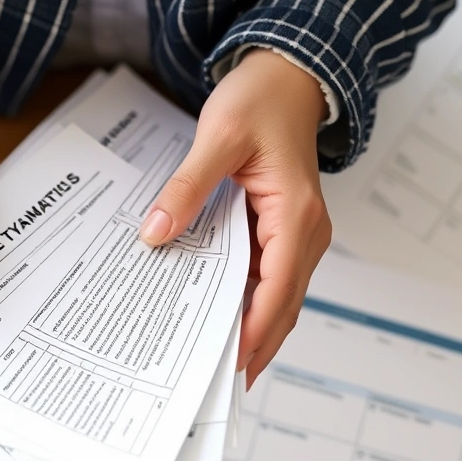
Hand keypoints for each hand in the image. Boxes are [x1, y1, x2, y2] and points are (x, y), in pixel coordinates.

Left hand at [139, 49, 331, 389]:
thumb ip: (187, 188)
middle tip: (216, 383)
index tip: (230, 364)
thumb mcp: (218, 137)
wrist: (287, 77)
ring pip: (275, 297)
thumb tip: (157, 233)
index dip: (255, 331)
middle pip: (282, 306)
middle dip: (253, 346)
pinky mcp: (281, 232)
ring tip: (211, 361)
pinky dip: (245, 302)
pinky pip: (265, 277)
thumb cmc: (262, 100)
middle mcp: (304, 233)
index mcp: (296, 216)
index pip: (278, 288)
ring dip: (250, 329)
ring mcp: (296, 236)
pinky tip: (215, 315)